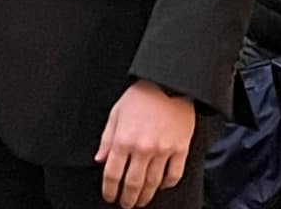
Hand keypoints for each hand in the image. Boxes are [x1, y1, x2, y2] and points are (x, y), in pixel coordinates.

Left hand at [94, 79, 193, 207]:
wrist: (168, 84)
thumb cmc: (140, 96)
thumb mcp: (115, 114)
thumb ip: (107, 139)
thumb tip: (100, 160)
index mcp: (124, 139)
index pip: (113, 173)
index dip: (109, 189)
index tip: (109, 196)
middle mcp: (143, 148)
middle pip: (133, 184)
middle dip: (127, 199)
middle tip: (125, 204)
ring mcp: (163, 151)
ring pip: (153, 183)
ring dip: (145, 196)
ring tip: (140, 201)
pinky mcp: (180, 150)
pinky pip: (174, 175)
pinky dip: (167, 185)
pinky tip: (161, 187)